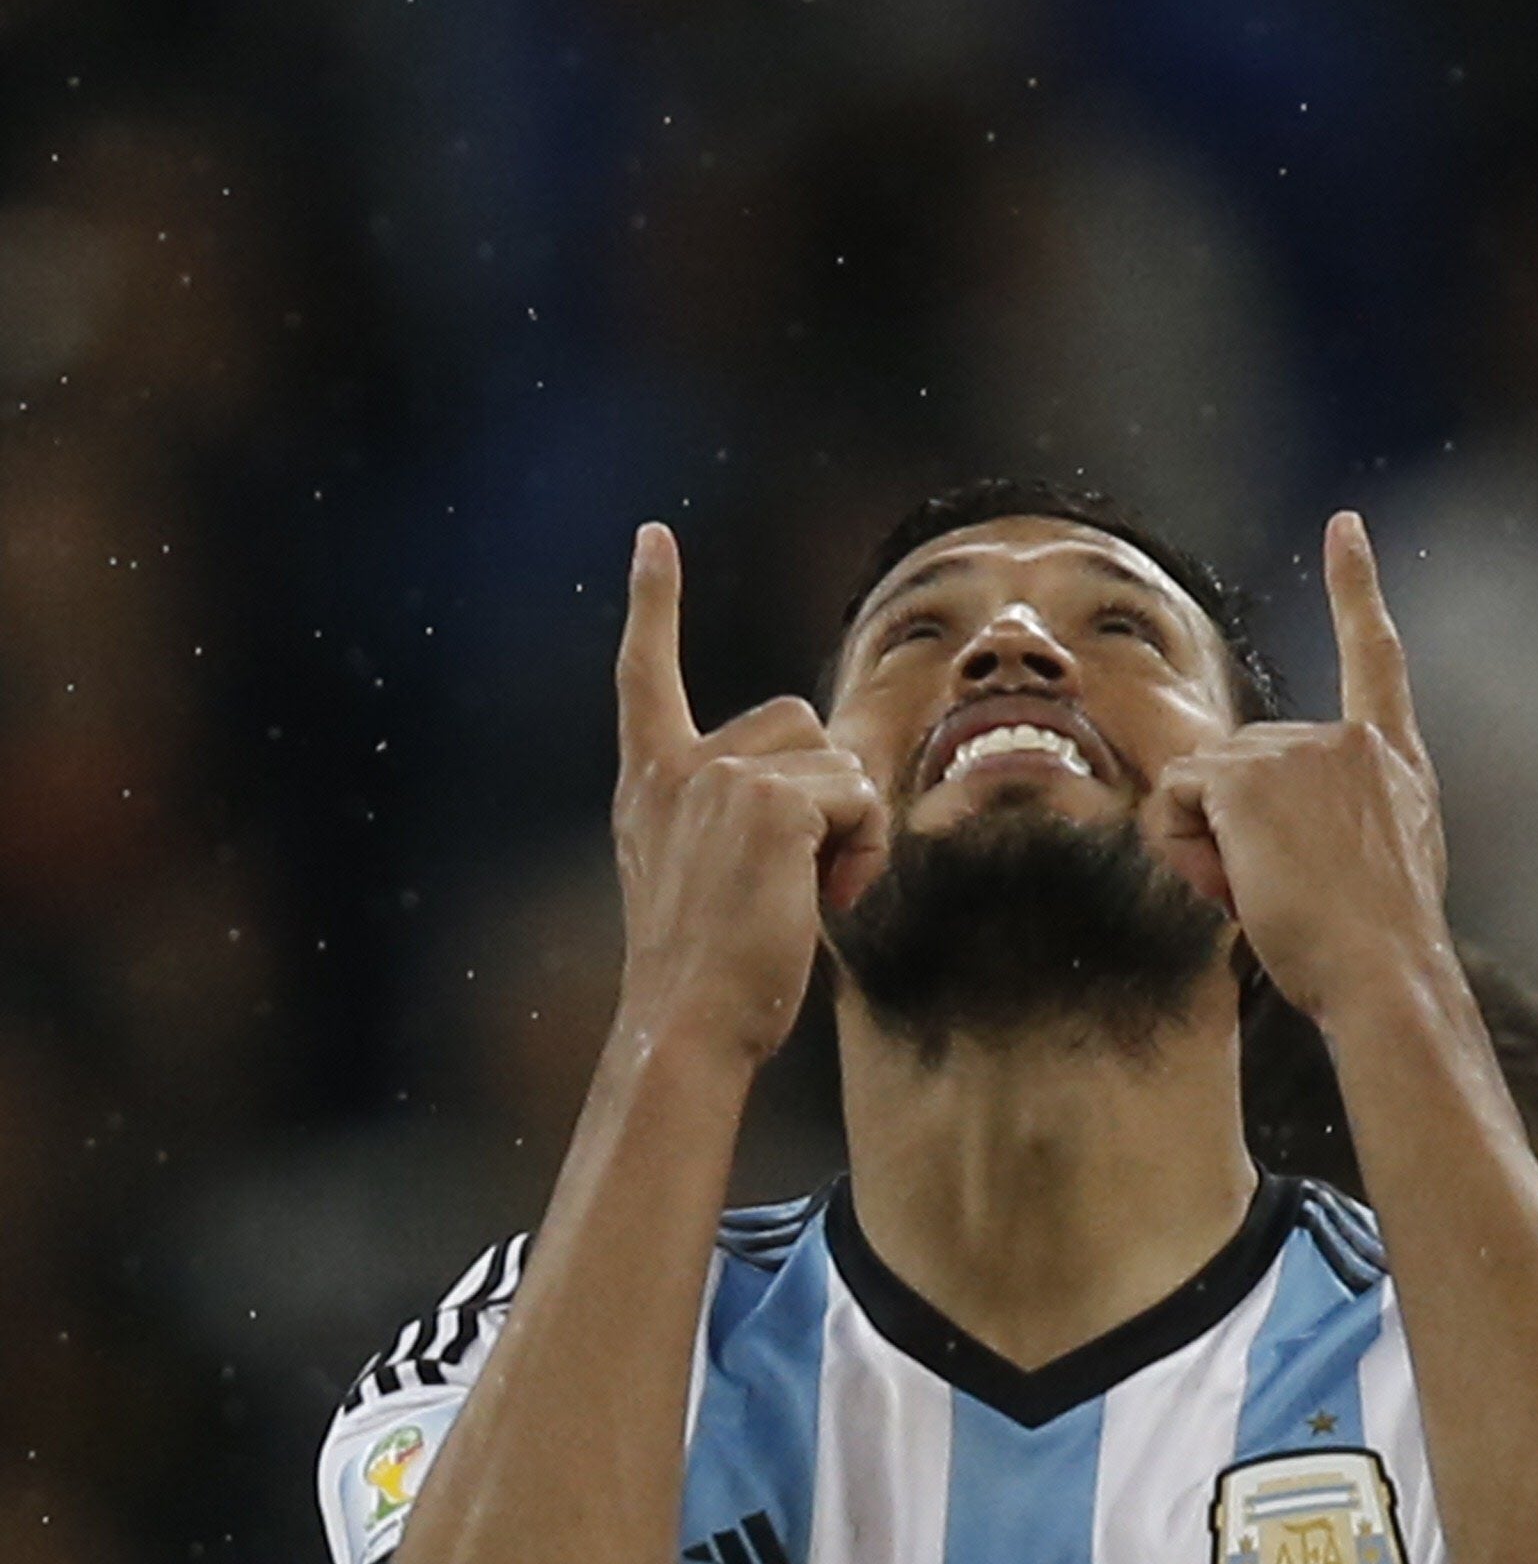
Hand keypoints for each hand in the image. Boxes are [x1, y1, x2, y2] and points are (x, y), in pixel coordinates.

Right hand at [614, 525, 888, 1061]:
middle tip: (803, 877)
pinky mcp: (769, 800)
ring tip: (811, 894)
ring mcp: (721, 777)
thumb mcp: (710, 875)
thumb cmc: (714, 976)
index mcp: (650, 784)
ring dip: (851, 826)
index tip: (653, 539)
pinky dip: (864, 848)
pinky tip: (830, 898)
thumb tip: (838, 779)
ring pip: (839, 761)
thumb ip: (745, 812)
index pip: (645, 675)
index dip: (654, 603)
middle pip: (798, 719)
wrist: (689, 1024)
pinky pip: (859, 795)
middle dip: (827, 789)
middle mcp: (677, 768)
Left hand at [1152, 512, 1447, 1027]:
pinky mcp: (1248, 777)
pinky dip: (1184, 847)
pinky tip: (1235, 882)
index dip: (1356, 588)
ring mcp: (1300, 752)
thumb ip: (1346, 820)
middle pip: (1243, 759)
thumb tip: (1276, 822)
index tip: (1345, 527)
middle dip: (1237, 828)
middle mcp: (1351, 743)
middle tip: (1282, 894)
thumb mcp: (1388, 870)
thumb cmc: (1381, 956)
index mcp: (1395, 764)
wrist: (1386, 977)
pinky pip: (1175, 800)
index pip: (1377, 658)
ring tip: (1267, 895)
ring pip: (1205, 785)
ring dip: (1211, 845)